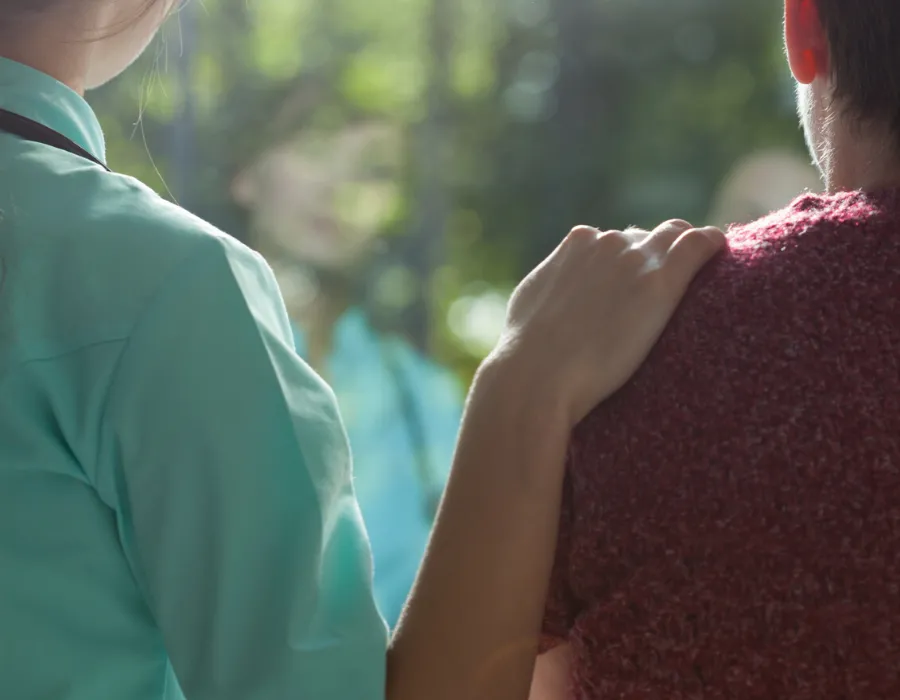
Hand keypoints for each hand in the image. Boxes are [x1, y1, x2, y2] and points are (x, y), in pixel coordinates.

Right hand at [486, 219, 726, 427]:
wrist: (540, 372)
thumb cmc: (529, 350)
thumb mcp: (533, 301)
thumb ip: (553, 284)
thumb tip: (558, 293)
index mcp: (576, 242)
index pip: (615, 240)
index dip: (630, 259)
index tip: (638, 280)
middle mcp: (608, 241)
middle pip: (647, 237)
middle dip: (657, 254)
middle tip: (667, 286)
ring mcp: (636, 258)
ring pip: (676, 236)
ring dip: (685, 251)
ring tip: (700, 271)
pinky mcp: (662, 280)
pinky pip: (700, 245)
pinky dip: (712, 245)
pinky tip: (720, 253)